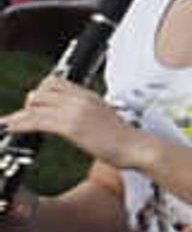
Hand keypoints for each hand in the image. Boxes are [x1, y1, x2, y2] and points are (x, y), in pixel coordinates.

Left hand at [5, 77, 154, 176]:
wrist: (139, 148)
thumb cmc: (126, 140)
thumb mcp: (104, 119)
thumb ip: (88, 114)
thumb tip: (74, 120)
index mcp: (87, 95)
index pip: (54, 82)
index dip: (39, 93)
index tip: (33, 107)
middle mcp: (79, 99)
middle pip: (40, 92)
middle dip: (28, 106)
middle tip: (22, 120)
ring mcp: (74, 111)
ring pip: (34, 105)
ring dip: (17, 116)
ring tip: (7, 126)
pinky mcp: (70, 126)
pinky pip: (35, 121)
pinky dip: (18, 124)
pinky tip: (9, 129)